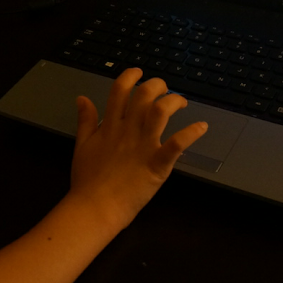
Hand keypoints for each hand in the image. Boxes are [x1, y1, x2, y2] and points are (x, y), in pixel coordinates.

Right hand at [70, 68, 207, 231]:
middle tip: (164, 90)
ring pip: (160, 112)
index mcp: (109, 126)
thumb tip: (82, 98)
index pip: (120, 90)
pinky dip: (191, 133)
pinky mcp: (157, 165)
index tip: (140, 73)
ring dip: (174, 102)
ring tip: (181, 103)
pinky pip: (176, 144)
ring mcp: (143, 147)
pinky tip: (201, 127)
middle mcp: (127, 131)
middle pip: (144, 95)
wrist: (94, 209)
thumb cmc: (87, 181)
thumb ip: (85, 120)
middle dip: (157, 85)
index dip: (131, 76)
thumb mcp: (81, 146)